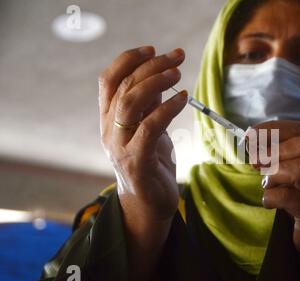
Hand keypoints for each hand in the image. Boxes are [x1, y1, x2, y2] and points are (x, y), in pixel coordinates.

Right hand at [98, 46, 186, 222]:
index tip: (153, 49)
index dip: (128, 60)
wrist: (150, 205)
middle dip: (150, 66)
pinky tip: (183, 98)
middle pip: (123, 87)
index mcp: (109, 120)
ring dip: (155, 82)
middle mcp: (109, 131)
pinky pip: (150, 128)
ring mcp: (120, 147)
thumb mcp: (150, 129)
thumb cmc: (151, 164)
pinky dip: (167, 109)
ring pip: (130, 104)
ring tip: (178, 73)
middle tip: (176, 56)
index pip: (108, 81)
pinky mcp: (136, 162)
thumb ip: (149, 106)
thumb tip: (159, 76)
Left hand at [251, 120, 299, 259]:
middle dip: (274, 150)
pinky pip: (289, 198)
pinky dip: (271, 197)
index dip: (274, 130)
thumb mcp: (297, 173)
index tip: (251, 135)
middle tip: (255, 161)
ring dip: (274, 174)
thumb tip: (251, 142)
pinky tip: (269, 202)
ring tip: (267, 184)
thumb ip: (281, 157)